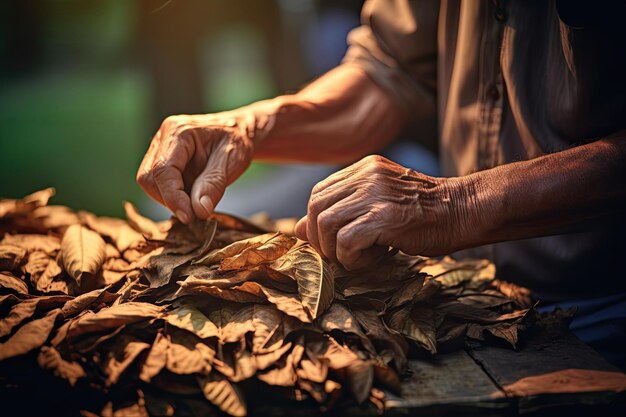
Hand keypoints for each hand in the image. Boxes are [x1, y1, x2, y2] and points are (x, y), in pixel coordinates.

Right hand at [136, 112, 256, 222]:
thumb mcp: (233, 161)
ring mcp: (158, 150)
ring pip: (150, 185)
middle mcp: (162, 138)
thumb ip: (214, 184)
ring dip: (172, 200)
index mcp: (178, 131)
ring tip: (198, 199)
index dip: (173, 197)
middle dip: (171, 200)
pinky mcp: (160, 162)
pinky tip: (193, 195)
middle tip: (198, 210)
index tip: (190, 216)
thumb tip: (198, 210)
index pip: (163, 170)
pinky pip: (158, 186)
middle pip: (149, 179)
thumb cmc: (236, 142)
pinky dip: (174, 197)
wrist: (236, 132)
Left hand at [294, 155, 464, 269]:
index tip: (332, 242)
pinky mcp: (384, 216)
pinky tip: (372, 259)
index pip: (319, 193)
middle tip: (340, 255)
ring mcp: (375, 194)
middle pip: (315, 208)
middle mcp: (366, 175)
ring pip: (325, 225)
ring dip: (335, 251)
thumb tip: (296, 230)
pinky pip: (345, 241)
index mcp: (364, 168)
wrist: (464, 210)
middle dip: (320, 239)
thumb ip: (341, 212)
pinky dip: (351, 258)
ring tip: (357, 258)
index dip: (316, 222)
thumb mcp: (379, 205)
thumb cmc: (424, 213)